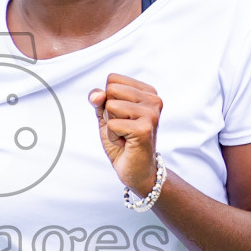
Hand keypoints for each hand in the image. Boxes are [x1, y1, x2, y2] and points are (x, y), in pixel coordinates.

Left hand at [88, 73, 162, 194]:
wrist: (136, 170)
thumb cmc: (122, 141)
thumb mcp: (106, 116)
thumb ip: (98, 100)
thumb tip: (97, 95)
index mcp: (147, 91)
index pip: (112, 79)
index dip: (108, 100)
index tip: (121, 117)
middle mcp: (154, 99)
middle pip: (111, 91)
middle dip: (109, 112)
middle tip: (123, 128)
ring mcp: (151, 113)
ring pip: (110, 107)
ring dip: (111, 126)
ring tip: (125, 136)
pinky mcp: (145, 128)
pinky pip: (112, 124)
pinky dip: (113, 137)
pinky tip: (126, 143)